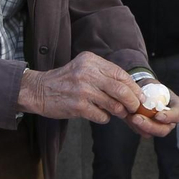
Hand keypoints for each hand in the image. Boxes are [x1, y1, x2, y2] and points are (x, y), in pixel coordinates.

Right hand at [17, 52, 141, 122]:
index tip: (140, 96)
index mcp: (91, 61)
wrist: (38, 91)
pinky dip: (104, 118)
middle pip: (121, 89)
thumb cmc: (65, 81)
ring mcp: (82, 90)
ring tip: (117, 112)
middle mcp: (87, 73)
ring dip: (119, 112)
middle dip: (132, 102)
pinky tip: (98, 114)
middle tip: (135, 108)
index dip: (134, 87)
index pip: (120, 74)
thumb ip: (104, 75)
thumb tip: (131, 89)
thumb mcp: (83, 69)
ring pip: (114, 105)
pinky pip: (102, 115)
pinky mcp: (77, 106)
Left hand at [126, 80, 178, 136]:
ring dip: (140, 127)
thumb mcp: (153, 84)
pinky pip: (143, 132)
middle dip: (150, 126)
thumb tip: (143, 99)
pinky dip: (135, 127)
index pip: (177, 115)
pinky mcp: (149, 130)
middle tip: (137, 118)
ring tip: (131, 117)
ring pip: (152, 133)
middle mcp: (171, 120)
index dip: (168, 117)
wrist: (143, 91)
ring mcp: (160, 127)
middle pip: (164, 129)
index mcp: (177, 107)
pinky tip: (129, 118)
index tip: (157, 115)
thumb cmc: (151, 86)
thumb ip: (151, 91)